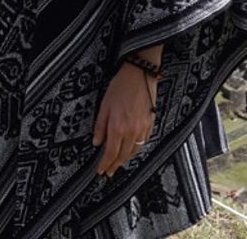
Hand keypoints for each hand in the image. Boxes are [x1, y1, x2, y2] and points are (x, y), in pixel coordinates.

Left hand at [92, 62, 156, 176]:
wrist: (139, 74)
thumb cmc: (121, 86)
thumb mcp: (104, 104)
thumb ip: (100, 126)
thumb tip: (96, 141)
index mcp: (118, 127)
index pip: (110, 153)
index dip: (105, 164)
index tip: (101, 170)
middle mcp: (131, 131)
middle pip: (123, 156)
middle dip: (115, 165)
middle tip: (109, 171)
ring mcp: (142, 129)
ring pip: (134, 152)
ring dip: (125, 159)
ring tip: (119, 163)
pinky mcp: (150, 124)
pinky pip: (143, 143)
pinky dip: (136, 149)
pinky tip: (132, 149)